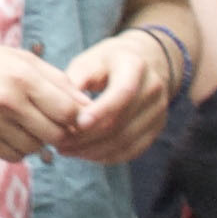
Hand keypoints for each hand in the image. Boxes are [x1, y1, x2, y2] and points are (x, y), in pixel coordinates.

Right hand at [0, 33, 87, 160]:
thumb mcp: (19, 58)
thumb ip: (56, 79)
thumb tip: (87, 103)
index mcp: (21, 77)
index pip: (68, 111)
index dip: (78, 117)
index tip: (74, 115)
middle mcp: (8, 102)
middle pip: (56, 134)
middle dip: (61, 131)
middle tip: (54, 122)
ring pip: (36, 148)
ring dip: (40, 140)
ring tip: (28, 123)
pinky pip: (15, 156)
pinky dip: (21, 149)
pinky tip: (12, 132)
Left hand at [54, 28, 179, 164]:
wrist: (145, 61)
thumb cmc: (107, 61)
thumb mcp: (88, 61)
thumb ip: (75, 81)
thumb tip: (58, 109)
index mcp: (135, 67)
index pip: (123, 93)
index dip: (101, 111)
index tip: (77, 124)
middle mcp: (153, 90)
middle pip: (121, 122)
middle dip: (87, 136)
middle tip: (59, 142)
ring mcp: (158, 112)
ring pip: (125, 141)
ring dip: (93, 150)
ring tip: (66, 149)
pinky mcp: (155, 129)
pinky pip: (131, 151)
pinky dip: (106, 156)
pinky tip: (84, 153)